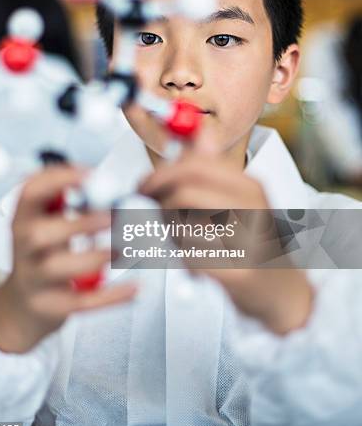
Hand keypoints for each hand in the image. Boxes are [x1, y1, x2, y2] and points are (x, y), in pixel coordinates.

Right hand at [0, 166, 136, 353]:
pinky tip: (135, 288)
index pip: (30, 192)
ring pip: (58, 268)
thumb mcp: (45, 222)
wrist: (23, 305)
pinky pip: (82, 302)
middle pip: (40, 234)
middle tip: (112, 217)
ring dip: (94, 257)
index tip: (91, 173)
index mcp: (23, 218)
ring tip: (123, 249)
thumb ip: (66, 200)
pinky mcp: (52, 306)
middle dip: (79, 224)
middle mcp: (23, 247)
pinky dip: (111, 296)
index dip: (58, 179)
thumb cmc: (43, 253)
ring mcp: (34, 279)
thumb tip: (106, 181)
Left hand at [139, 128, 312, 334]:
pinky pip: (191, 258)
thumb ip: (213, 170)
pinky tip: (194, 263)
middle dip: (157, 201)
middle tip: (147, 212)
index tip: (143, 185)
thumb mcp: (240, 200)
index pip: (194, 165)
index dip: (160, 173)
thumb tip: (199, 135)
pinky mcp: (239, 272)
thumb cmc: (252, 242)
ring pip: (183, 226)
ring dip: (170, 234)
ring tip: (180, 241)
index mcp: (249, 186)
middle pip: (184, 192)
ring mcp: (248, 241)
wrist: (282, 290)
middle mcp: (251, 208)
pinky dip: (183, 260)